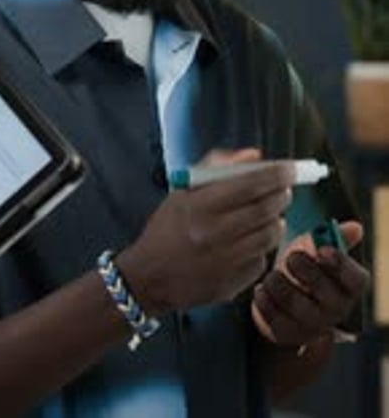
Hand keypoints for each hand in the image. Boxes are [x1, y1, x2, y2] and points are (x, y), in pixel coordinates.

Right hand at [118, 149, 292, 313]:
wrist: (148, 278)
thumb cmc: (166, 229)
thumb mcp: (183, 192)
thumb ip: (218, 168)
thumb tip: (255, 155)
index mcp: (200, 207)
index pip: (250, 184)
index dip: (276, 174)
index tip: (290, 168)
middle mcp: (214, 234)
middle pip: (265, 209)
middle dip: (282, 194)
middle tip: (285, 189)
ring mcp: (226, 262)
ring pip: (270, 235)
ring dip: (276, 220)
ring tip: (269, 214)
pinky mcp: (233, 284)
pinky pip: (262, 259)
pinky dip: (262, 246)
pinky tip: (251, 240)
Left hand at [251, 221, 369, 346]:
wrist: (287, 296)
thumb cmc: (307, 266)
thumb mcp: (319, 248)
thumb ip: (335, 236)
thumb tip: (355, 228)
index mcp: (350, 286)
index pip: (355, 279)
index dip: (340, 264)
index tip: (321, 250)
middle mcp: (337, 310)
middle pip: (324, 291)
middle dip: (304, 269)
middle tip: (291, 258)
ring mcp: (313, 325)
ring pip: (294, 304)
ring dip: (278, 282)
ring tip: (273, 274)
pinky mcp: (288, 334)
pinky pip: (273, 318)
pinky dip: (264, 299)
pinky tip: (262, 289)